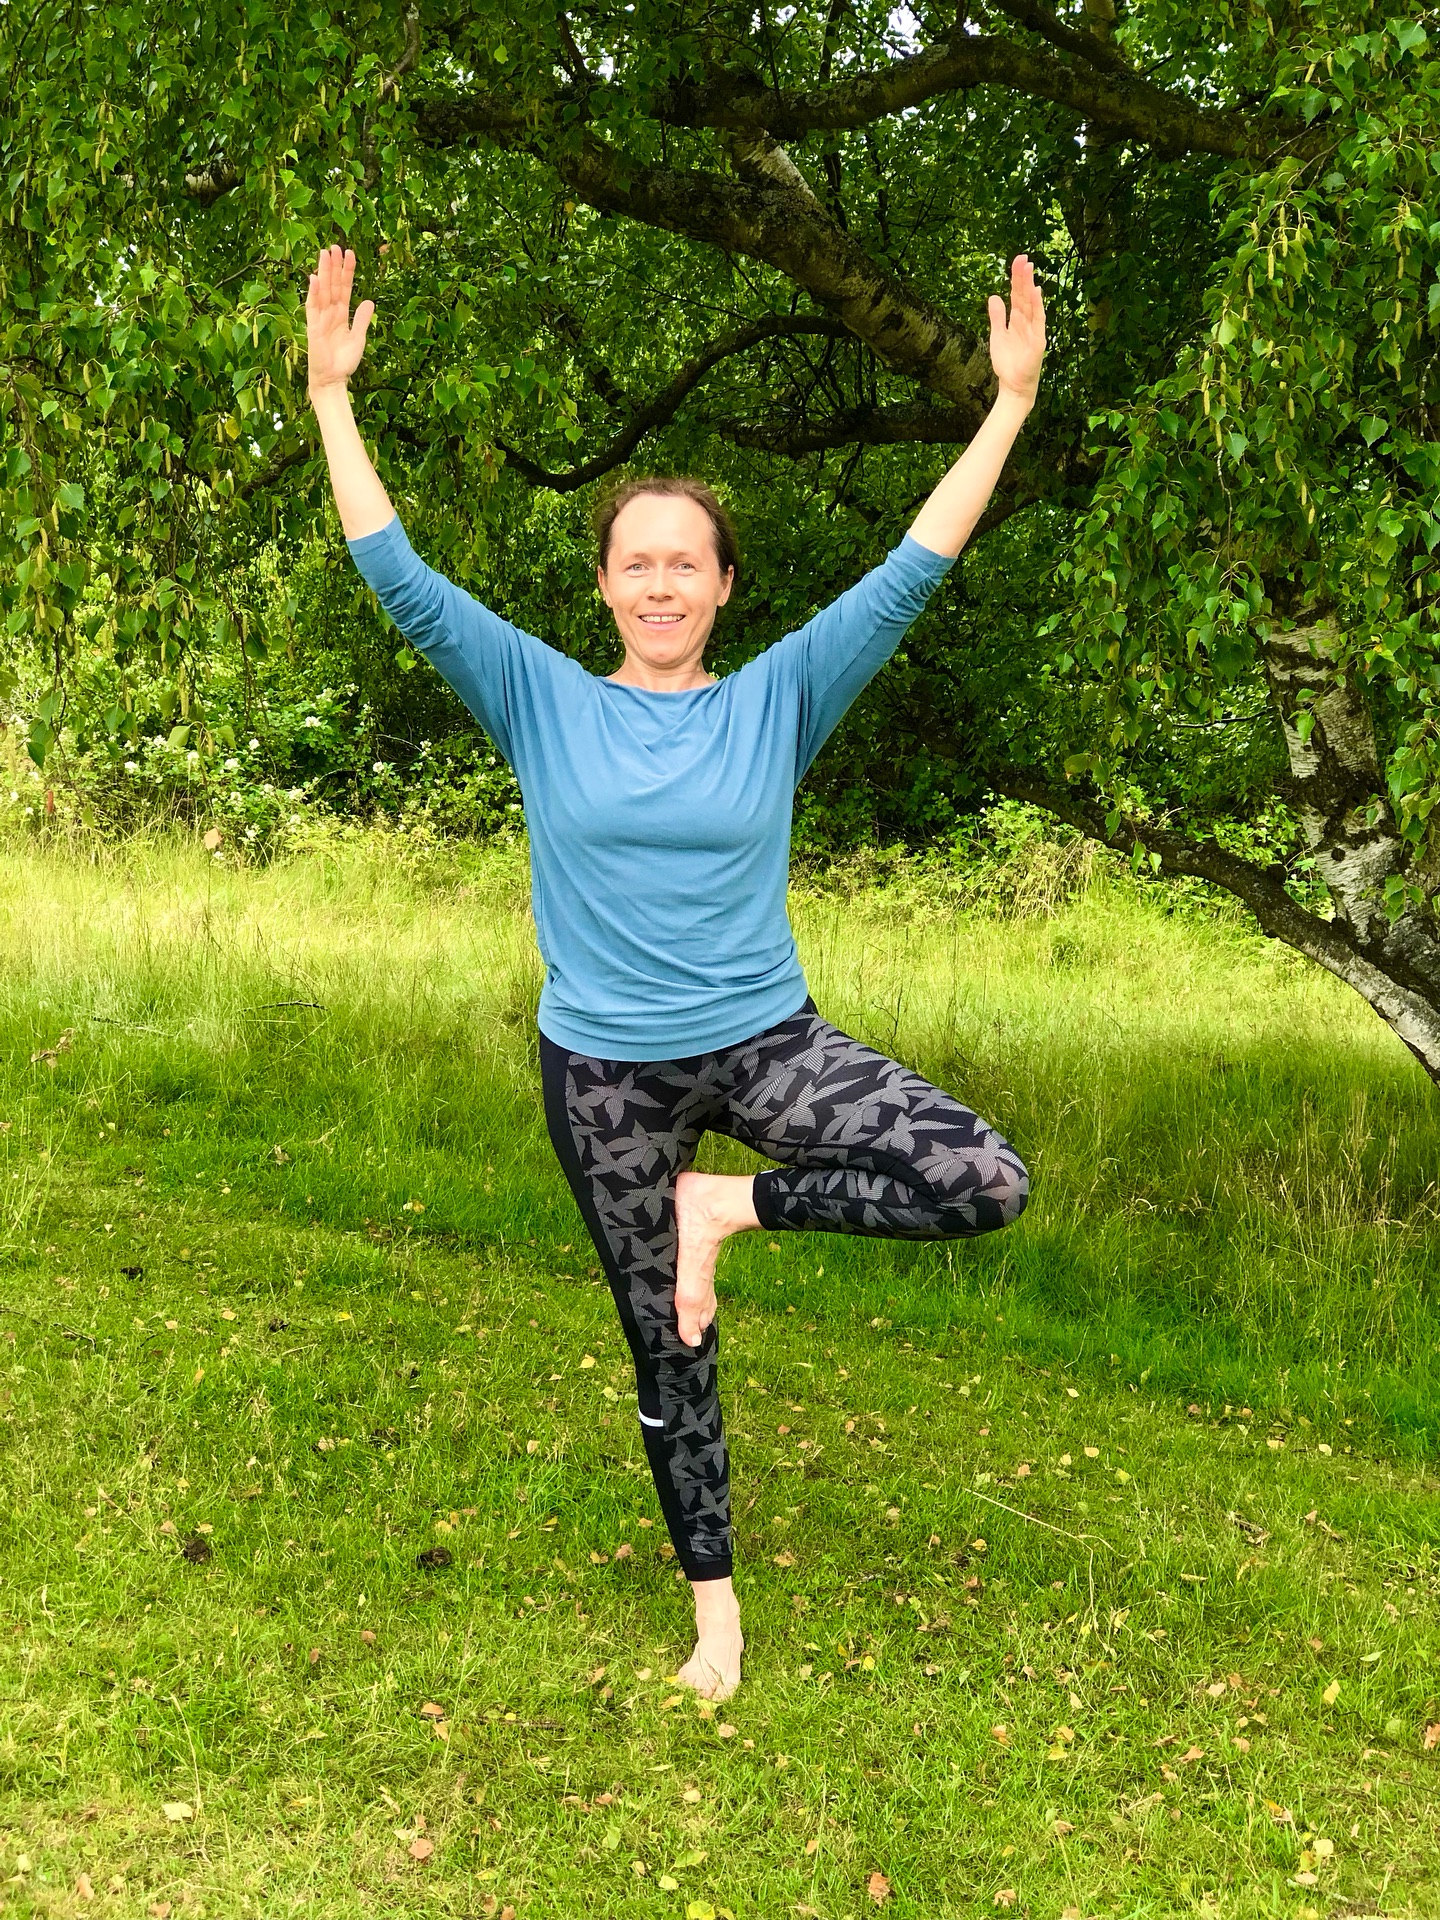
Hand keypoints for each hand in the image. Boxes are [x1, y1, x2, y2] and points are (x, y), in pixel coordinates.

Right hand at [305, 243, 374, 392]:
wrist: (333, 380)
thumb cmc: (344, 362)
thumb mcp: (359, 338)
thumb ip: (362, 319)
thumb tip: (369, 300)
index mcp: (341, 315)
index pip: (344, 288)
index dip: (347, 272)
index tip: (351, 254)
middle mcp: (330, 313)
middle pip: (332, 285)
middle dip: (334, 266)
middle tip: (336, 246)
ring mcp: (320, 318)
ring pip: (322, 291)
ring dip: (323, 272)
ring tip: (325, 253)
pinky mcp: (313, 327)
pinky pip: (313, 307)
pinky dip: (314, 293)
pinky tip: (315, 278)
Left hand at [988, 254, 1045, 408]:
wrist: (1013, 386)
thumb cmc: (1007, 363)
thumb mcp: (997, 336)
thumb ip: (997, 317)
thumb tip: (994, 296)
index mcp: (1017, 320)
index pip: (1017, 295)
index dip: (1016, 279)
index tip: (1017, 261)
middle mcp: (1027, 322)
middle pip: (1024, 296)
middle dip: (1023, 277)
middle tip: (1022, 257)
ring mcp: (1034, 331)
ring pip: (1031, 304)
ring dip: (1030, 286)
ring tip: (1029, 268)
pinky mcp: (1037, 342)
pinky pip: (1038, 321)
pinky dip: (1037, 306)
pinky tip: (1035, 292)